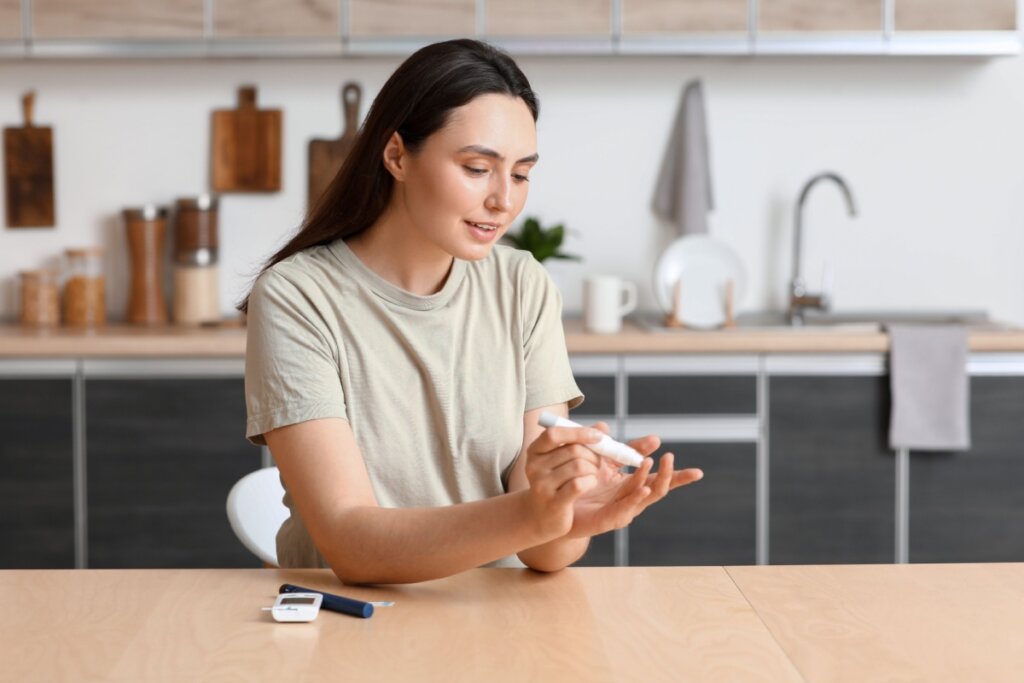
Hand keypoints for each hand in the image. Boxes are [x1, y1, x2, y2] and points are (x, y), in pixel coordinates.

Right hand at [522, 423, 605, 539]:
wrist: (541, 516)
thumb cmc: (557, 482)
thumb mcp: (563, 458)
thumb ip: (581, 440)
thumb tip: (602, 427)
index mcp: (535, 451)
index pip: (554, 434)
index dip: (578, 432)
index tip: (598, 436)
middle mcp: (534, 466)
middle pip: (573, 450)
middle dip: (593, 455)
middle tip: (597, 463)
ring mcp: (542, 485)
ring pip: (579, 466)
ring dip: (593, 470)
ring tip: (591, 475)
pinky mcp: (553, 502)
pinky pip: (579, 484)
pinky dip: (591, 482)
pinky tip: (589, 485)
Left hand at [565, 422, 703, 539]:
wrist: (558, 505)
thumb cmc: (582, 483)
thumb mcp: (604, 459)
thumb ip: (622, 447)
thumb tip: (652, 437)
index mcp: (633, 485)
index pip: (660, 480)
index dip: (678, 476)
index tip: (698, 473)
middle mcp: (631, 499)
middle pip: (657, 488)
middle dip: (667, 474)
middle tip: (669, 456)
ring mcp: (621, 511)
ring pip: (642, 496)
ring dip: (650, 479)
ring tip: (653, 462)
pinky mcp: (608, 520)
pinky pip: (625, 510)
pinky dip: (636, 499)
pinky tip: (644, 489)